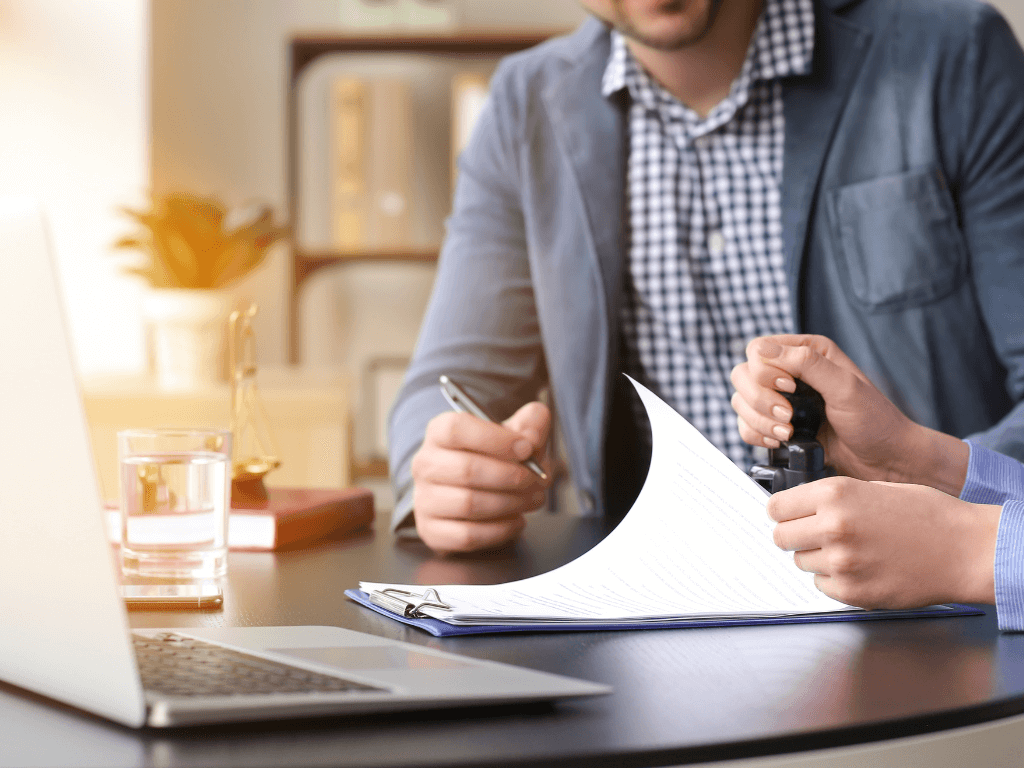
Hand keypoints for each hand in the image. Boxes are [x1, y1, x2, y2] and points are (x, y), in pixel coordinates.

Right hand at [410, 401, 551, 554]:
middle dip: (511, 476)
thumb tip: (531, 436)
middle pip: (466, 469)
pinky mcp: (431, 531)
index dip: (495, 439)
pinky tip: (517, 520)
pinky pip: (467, 535)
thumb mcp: (515, 434)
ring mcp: (424, 500)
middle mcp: (425, 464)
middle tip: (537, 480)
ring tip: (532, 499)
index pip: (456, 429)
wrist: (477, 492)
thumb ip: (530, 425)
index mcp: (439, 432)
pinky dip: (500, 530)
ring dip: (510, 503)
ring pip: (468, 504)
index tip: (527, 449)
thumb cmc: (495, 457)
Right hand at [730, 334, 967, 493]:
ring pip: (741, 402)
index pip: (758, 350)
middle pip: (742, 375)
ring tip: (789, 434)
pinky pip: (745, 426)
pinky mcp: (776, 425)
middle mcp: (790, 372)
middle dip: (759, 400)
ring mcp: (781, 400)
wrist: (885, 461)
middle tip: (788, 417)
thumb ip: (806, 363)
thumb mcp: (844, 386)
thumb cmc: (874, 421)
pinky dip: (757, 435)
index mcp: (808, 351)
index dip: (765, 371)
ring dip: (759, 420)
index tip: (789, 388)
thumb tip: (762, 349)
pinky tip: (781, 442)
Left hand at [769, 477, 997, 608]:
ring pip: (800, 562)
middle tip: (817, 536)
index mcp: (834, 494)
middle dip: (795, 536)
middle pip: (781, 537)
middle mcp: (832, 526)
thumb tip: (798, 508)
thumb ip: (833, 498)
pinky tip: (861, 568)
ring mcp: (841, 562)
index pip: (775, 508)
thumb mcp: (873, 487)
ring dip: (816, 558)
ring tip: (850, 551)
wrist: (965, 549)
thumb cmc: (926, 514)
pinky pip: (822, 585)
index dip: (783, 513)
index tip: (789, 517)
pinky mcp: (852, 591)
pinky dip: (834, 579)